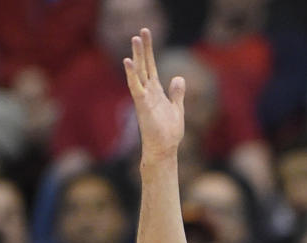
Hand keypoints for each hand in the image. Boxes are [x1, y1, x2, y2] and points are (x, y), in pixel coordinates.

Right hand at [123, 28, 184, 162]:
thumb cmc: (168, 132)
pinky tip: (127, 61)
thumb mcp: (177, 108)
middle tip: (142, 30)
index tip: (145, 35)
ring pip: (139, 73)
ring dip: (136, 56)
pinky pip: (135, 87)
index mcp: (156, 91)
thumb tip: (179, 77)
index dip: (149, 51)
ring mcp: (144, 98)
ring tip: (135, 38)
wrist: (164, 149)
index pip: (151, 67)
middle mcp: (148, 92)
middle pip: (144, 65)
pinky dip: (131, 74)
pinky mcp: (142, 105)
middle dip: (143, 48)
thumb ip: (177, 93)